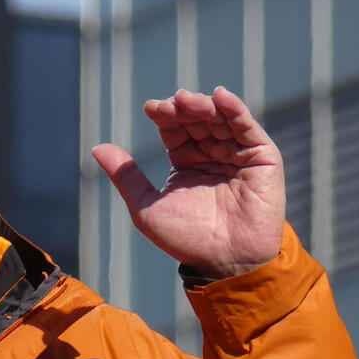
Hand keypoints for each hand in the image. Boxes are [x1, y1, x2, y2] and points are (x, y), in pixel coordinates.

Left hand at [92, 87, 284, 279]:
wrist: (224, 261)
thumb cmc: (186, 240)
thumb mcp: (147, 208)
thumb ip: (127, 177)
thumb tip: (96, 147)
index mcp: (187, 164)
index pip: (175, 130)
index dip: (165, 117)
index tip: (151, 109)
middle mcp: (212, 155)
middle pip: (197, 121)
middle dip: (184, 109)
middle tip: (172, 103)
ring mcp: (238, 154)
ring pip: (221, 120)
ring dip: (205, 107)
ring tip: (188, 101)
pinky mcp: (262, 157)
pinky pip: (248, 128)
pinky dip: (235, 110)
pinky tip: (220, 97)